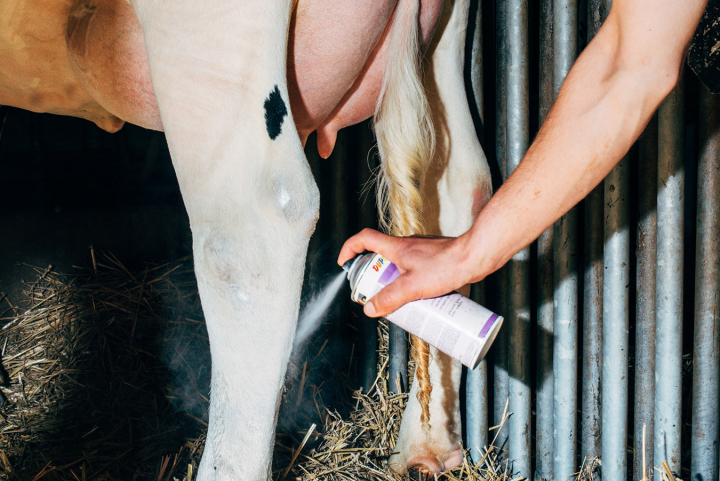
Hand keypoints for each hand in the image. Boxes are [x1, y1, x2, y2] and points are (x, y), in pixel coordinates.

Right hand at [337, 228, 478, 317]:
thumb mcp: (412, 287)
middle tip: (375, 294)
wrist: (476, 257)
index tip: (344, 263)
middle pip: (381, 256)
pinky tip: (420, 299)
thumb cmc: (446, 265)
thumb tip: (370, 309)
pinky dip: (411, 283)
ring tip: (398, 301)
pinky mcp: (434, 259)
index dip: (350, 249)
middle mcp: (407, 246)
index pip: (364, 239)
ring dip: (394, 281)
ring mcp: (421, 252)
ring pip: (399, 265)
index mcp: (396, 247)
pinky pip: (415, 270)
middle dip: (374, 276)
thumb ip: (390, 298)